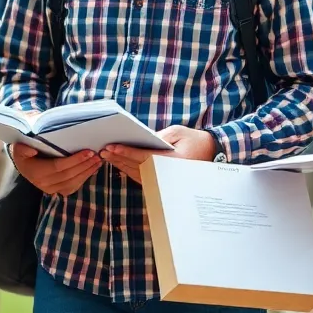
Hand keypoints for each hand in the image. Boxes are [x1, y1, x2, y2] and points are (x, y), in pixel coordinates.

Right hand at [11, 144, 101, 195]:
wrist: (23, 163)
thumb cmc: (24, 151)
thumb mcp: (19, 147)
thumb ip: (23, 148)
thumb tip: (32, 151)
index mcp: (36, 172)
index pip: (58, 167)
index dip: (74, 160)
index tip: (88, 152)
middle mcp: (44, 184)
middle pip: (68, 175)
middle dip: (85, 165)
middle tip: (97, 156)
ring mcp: (51, 189)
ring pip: (73, 183)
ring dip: (87, 172)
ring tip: (98, 162)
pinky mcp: (57, 191)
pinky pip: (73, 187)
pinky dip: (84, 179)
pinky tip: (92, 170)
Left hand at [101, 126, 216, 183]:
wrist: (209, 152)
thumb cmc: (192, 139)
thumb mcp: (177, 132)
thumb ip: (159, 137)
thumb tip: (140, 141)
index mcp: (173, 161)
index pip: (145, 157)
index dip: (127, 152)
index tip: (112, 147)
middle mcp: (168, 174)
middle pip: (137, 166)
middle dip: (119, 158)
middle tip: (103, 150)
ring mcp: (164, 179)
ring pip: (137, 174)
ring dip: (121, 165)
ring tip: (106, 155)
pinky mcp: (162, 180)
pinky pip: (142, 177)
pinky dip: (128, 170)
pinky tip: (118, 163)